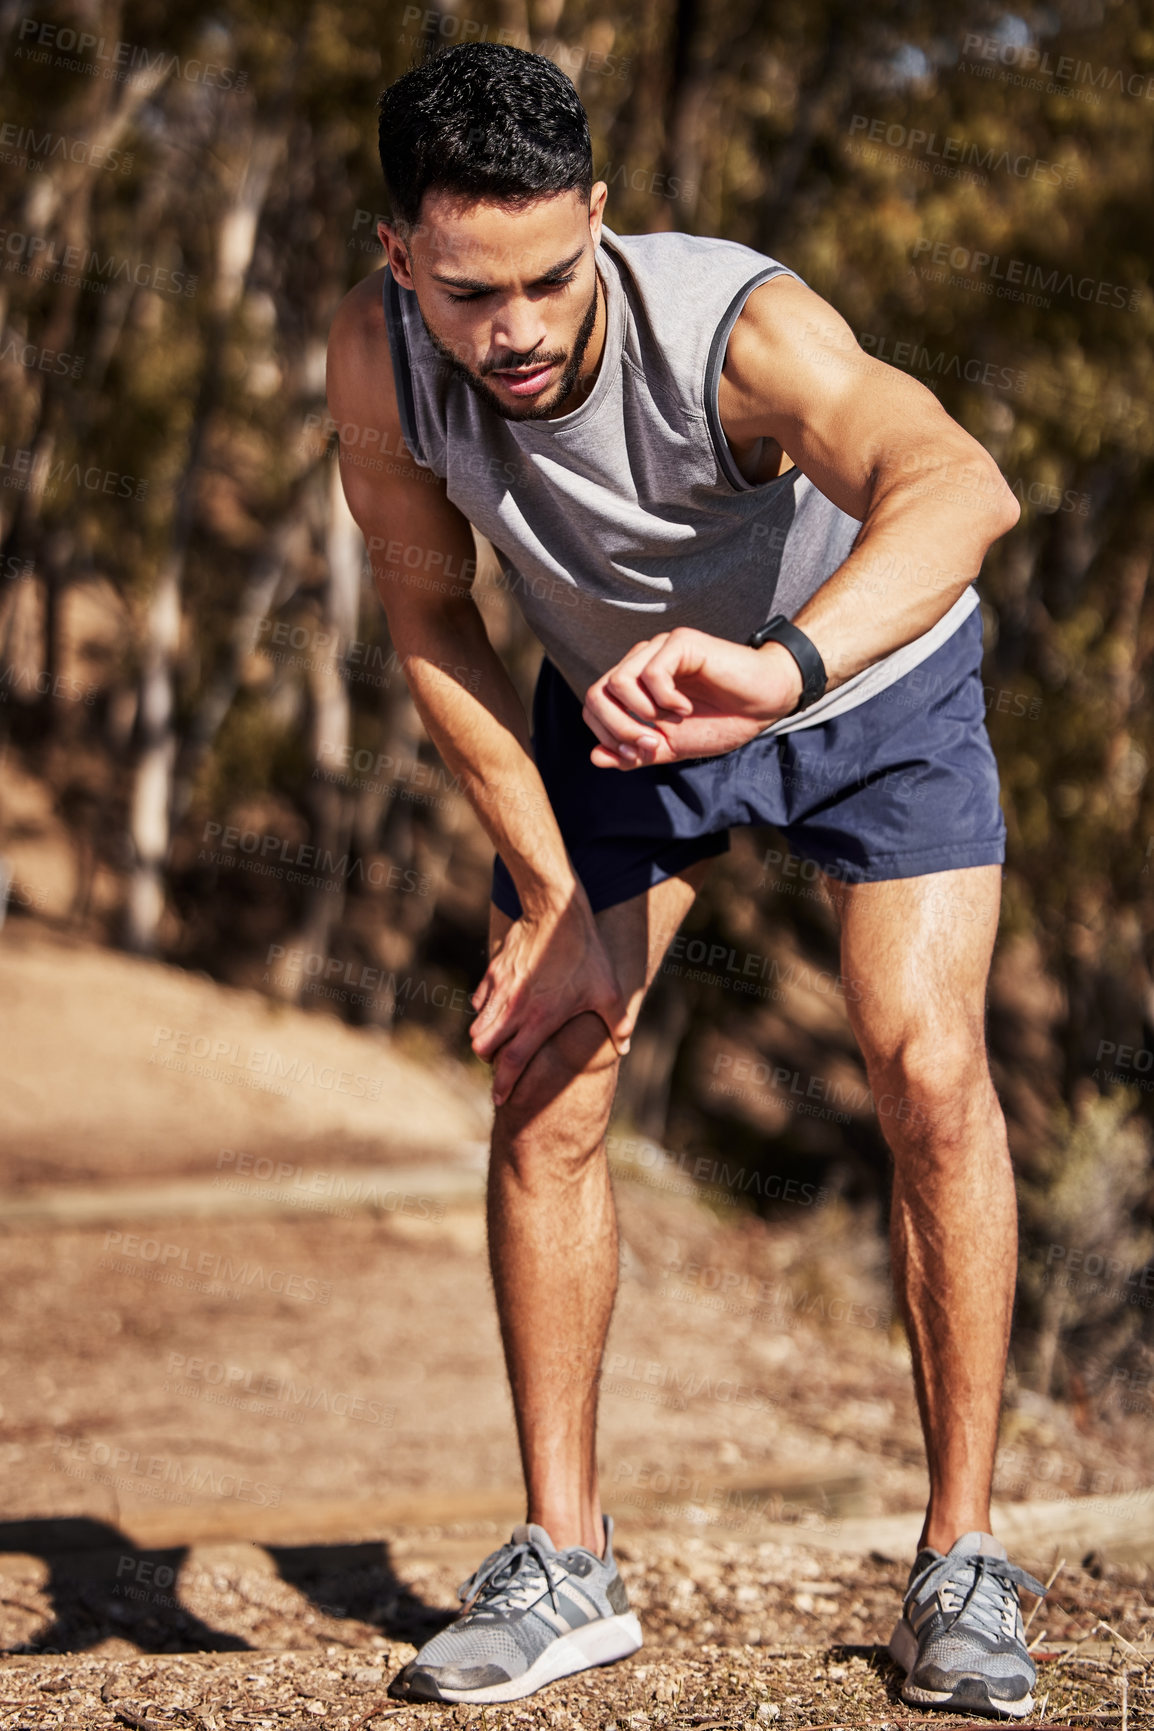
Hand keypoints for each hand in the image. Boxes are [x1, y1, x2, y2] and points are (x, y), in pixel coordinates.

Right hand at [470, 894, 632, 1105]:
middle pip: (484, 1048)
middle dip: (490, 1060)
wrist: (555, 910)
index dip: (504, 1085)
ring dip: (485, 1037)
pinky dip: (485, 1010)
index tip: (501, 1099)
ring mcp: (500, 989)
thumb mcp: (610, 990)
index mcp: (539, 1019)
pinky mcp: (493, 971)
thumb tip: (625, 1046)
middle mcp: (514, 1008)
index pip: (512, 1063)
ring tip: (501, 1038)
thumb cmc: (586, 953)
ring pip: (477, 1026)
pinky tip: (501, 1008)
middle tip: (503, 1063)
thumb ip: (618, 1023)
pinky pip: (479, 1000)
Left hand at [581, 628, 803, 767]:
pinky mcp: (680, 642)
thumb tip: (594, 757)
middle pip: (597, 694)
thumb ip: (633, 753)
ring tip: (671, 724)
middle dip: (618, 729)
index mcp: (633, 685)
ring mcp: (658, 649)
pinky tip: (685, 708)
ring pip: (618, 682)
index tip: (638, 754)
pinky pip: (652, 673)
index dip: (607, 736)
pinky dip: (665, 699)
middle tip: (651, 745)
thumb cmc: (720, 722)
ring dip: (640, 715)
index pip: (593, 705)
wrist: (762, 705)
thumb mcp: (670, 748)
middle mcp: (640, 662)